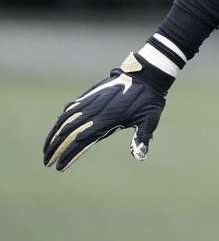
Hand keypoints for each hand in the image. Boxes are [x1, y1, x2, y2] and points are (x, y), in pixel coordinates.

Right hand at [43, 53, 172, 170]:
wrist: (146, 74)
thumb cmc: (150, 99)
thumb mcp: (150, 119)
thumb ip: (142, 137)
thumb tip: (140, 156)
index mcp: (108, 120)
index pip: (81, 141)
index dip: (68, 155)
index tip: (59, 167)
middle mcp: (95, 111)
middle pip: (68, 133)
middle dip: (55, 149)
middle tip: (46, 162)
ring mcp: (90, 102)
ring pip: (65, 121)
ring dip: (53, 135)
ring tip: (46, 149)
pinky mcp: (90, 96)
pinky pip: (70, 109)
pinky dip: (60, 120)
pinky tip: (57, 128)